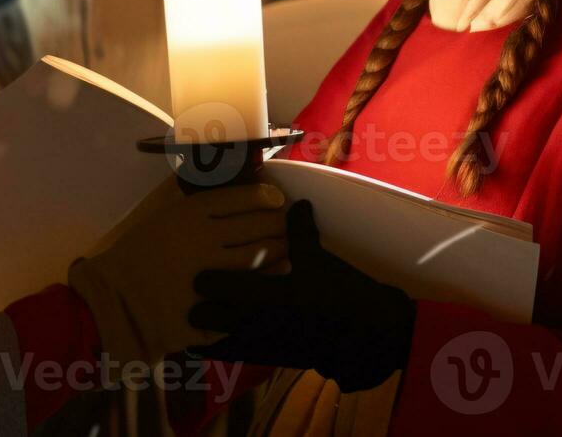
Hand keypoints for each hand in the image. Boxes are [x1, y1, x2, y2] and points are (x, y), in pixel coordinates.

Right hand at [68, 178, 287, 370]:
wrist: (112, 298)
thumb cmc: (138, 254)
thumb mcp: (167, 218)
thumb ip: (203, 210)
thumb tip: (247, 200)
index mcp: (191, 215)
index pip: (245, 197)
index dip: (268, 197)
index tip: (277, 200)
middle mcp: (205, 241)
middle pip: (260, 228)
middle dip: (279, 226)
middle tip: (285, 229)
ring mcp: (209, 276)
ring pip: (259, 261)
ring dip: (278, 256)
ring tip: (285, 256)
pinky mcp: (209, 308)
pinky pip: (245, 298)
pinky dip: (260, 292)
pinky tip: (267, 290)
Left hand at [189, 199, 414, 392]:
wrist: (366, 333)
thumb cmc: (340, 291)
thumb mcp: (319, 258)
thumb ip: (300, 231)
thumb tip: (297, 203)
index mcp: (266, 292)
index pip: (217, 286)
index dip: (205, 280)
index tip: (199, 273)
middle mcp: (256, 321)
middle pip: (206, 318)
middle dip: (197, 309)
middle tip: (196, 297)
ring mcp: (262, 343)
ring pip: (216, 341)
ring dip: (207, 330)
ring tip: (202, 321)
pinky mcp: (271, 358)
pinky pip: (235, 356)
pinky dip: (222, 348)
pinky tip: (219, 341)